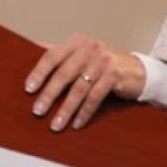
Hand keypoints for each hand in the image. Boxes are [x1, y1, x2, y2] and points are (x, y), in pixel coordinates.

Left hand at [24, 33, 145, 131]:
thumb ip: (62, 56)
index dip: (39, 72)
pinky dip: (84, 112)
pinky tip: (77, 124)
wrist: (138, 70)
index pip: (53, 55)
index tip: (28, 89)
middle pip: (64, 73)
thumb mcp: (83, 55)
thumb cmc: (103, 64)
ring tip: (56, 124)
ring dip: (66, 109)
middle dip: (49, 94)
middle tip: (38, 111)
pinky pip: (95, 97)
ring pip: (79, 88)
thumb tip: (28, 52)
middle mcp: (90, 48)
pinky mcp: (115, 74)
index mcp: (77, 42)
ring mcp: (103, 60)